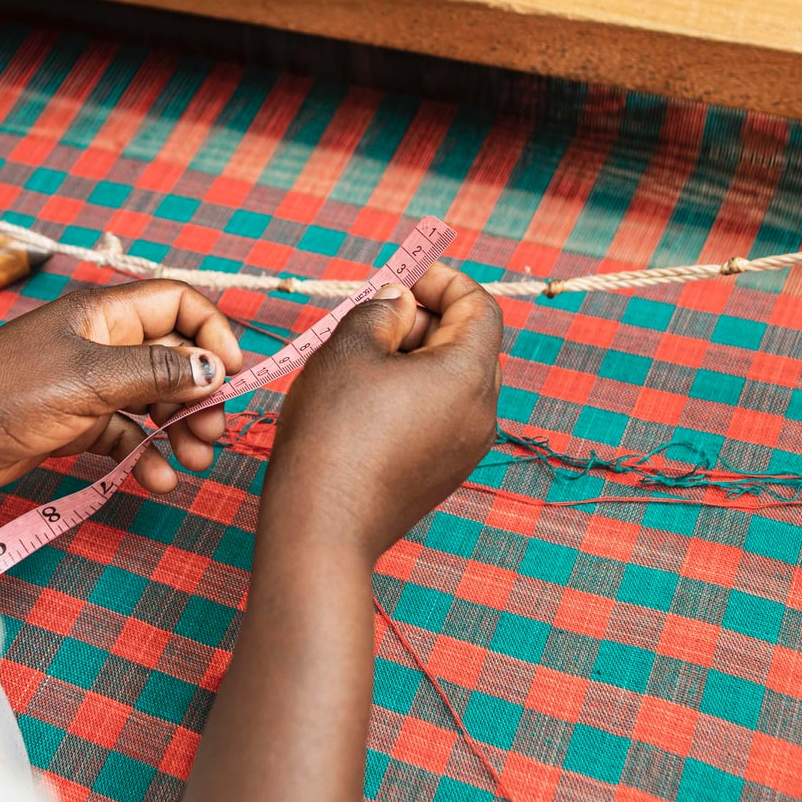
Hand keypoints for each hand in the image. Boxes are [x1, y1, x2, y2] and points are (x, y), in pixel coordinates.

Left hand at [0, 281, 245, 494]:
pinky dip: (146, 454)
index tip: (231, 375)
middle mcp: (103, 344)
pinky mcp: (75, 423)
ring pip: (154, 400)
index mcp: (106, 314)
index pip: (179, 305)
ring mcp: (89, 385)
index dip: (212, 334)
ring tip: (195, 459)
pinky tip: (157, 479)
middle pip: (174, 358)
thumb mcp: (89, 379)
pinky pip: (126, 434)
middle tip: (213, 432)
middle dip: (200, 394)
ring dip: (179, 428)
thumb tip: (213, 370)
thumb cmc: (4, 392)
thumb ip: (155, 373)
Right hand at [262, 262, 501, 562]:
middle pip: (469, 342)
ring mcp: (465, 450)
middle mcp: (482, 414)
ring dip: (413, 355)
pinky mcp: (441, 474)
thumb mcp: (350, 346)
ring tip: (360, 356)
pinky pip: (438, 415)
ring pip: (451, 380)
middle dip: (424, 316)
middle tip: (371, 312)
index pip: (479, 306)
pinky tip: (363, 398)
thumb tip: (402, 302)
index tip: (400, 274)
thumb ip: (383, 308)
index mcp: (469, 375)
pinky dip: (410, 392)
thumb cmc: (332, 430)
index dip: (441, 279)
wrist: (320, 526)